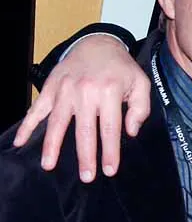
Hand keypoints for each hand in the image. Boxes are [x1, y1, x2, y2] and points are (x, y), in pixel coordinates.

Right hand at [14, 35, 150, 181]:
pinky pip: (37, 109)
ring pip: (57, 122)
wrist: (97, 44)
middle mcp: (86, 92)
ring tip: (49, 165)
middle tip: (86, 177)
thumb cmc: (121, 68)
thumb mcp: (141, 83)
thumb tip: (130, 132)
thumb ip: (140, 108)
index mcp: (110, 92)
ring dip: (52, 145)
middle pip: (84, 130)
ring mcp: (65, 90)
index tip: (109, 170)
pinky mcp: (51, 88)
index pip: (110, 128)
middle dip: (85, 156)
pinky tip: (19, 142)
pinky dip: (27, 125)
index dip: (110, 151)